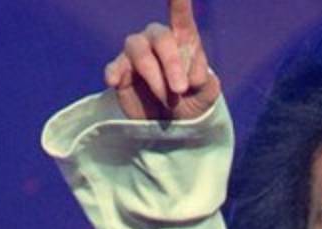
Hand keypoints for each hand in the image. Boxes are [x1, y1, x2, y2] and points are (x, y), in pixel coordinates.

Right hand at [103, 0, 220, 120]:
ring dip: (153, 75)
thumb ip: (206, 83)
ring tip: (165, 99)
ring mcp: (136, 54)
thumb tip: (190, 76)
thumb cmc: (191, 101)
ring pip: (138, 49)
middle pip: (161, 37)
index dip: (178, 1)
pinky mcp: (120, 71)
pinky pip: (114, 66)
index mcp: (182, 39)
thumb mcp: (207, 95)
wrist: (170, 124)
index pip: (181, 16)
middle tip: (180, 89)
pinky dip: (114, 71)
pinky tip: (115, 82)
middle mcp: (157, 40)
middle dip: (172, 64)